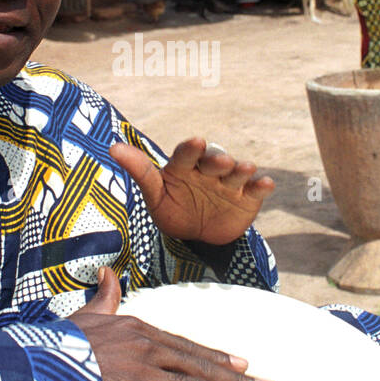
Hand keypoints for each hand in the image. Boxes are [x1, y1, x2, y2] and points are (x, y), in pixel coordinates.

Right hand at [74, 267, 274, 380]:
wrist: (38, 367)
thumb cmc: (56, 346)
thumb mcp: (83, 315)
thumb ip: (102, 297)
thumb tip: (107, 273)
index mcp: (138, 329)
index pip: (185, 346)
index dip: (214, 356)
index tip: (241, 363)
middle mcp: (150, 349)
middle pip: (201, 367)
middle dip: (237, 378)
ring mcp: (148, 375)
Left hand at [109, 137, 274, 245]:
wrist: (198, 237)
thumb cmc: (174, 209)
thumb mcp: (155, 193)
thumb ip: (140, 170)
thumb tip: (113, 147)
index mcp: (185, 167)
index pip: (186, 154)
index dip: (191, 148)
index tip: (195, 143)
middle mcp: (209, 170)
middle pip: (214, 162)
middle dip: (217, 161)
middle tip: (221, 162)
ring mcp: (230, 183)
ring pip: (237, 172)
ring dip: (241, 170)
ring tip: (244, 168)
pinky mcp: (248, 197)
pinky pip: (256, 190)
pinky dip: (262, 186)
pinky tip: (266, 184)